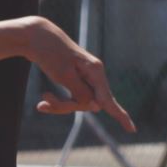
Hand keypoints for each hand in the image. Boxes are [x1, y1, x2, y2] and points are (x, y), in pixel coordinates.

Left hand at [26, 17, 135, 132]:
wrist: (35, 36)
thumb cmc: (50, 53)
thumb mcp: (64, 75)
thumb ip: (81, 93)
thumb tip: (95, 107)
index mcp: (95, 71)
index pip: (108, 99)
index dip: (120, 116)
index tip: (132, 130)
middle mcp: (93, 74)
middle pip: (88, 103)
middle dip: (66, 106)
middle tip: (43, 101)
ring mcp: (85, 77)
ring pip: (78, 102)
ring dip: (59, 104)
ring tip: (41, 101)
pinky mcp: (75, 79)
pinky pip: (71, 97)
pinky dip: (57, 101)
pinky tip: (42, 104)